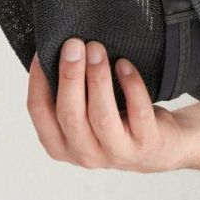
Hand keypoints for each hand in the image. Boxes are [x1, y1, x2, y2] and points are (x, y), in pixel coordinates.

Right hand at [27, 38, 188, 173]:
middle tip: (73, 44)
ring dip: (97, 78)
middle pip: (70, 114)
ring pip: (102, 115)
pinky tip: (124, 65)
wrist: (162, 147)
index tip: (42, 52)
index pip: (40, 113)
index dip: (38, 81)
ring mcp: (117, 152)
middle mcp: (85, 154)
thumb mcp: (85, 116)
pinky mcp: (146, 143)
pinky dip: (130, 85)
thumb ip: (69, 96)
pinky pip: (138, 112)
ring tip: (96, 50)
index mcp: (60, 146)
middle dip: (69, 76)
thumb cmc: (117, 123)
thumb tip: (57, 52)